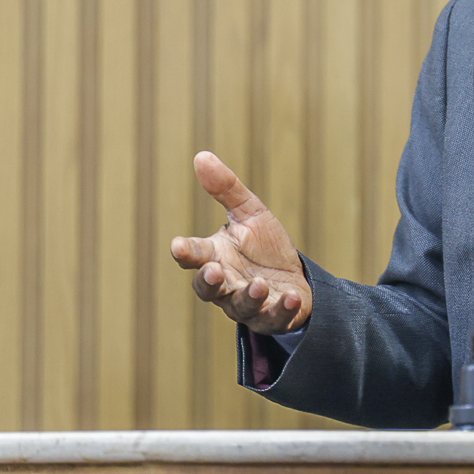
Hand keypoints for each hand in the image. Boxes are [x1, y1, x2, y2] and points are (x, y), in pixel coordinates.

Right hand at [170, 151, 312, 334]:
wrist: (295, 278)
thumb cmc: (264, 246)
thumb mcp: (250, 213)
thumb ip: (226, 189)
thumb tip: (201, 155)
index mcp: (215, 256)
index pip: (194, 255)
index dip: (186, 251)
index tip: (178, 245)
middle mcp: (226, 284)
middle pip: (208, 288)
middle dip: (209, 281)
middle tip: (214, 270)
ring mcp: (247, 304)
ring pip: (240, 307)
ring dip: (249, 296)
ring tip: (259, 284)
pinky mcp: (272, 317)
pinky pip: (274, 318)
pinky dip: (282, 309)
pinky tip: (292, 297)